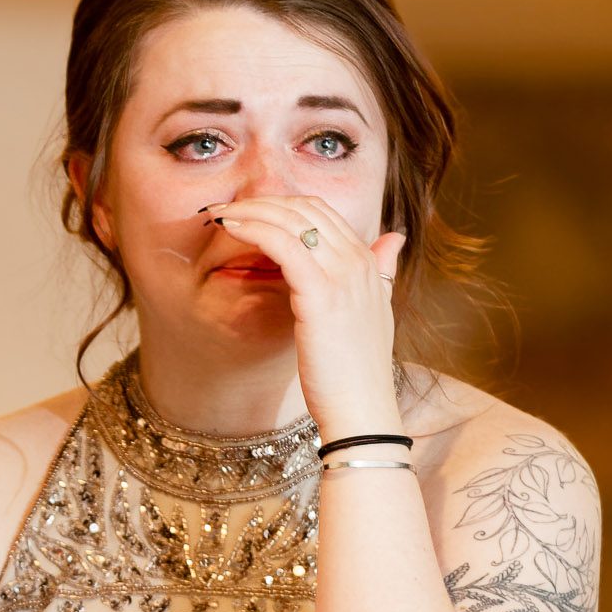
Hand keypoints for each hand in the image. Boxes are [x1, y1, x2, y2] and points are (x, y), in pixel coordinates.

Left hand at [204, 195, 405, 435]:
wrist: (362, 409)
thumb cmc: (358, 368)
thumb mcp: (376, 310)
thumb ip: (381, 270)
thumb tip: (393, 238)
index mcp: (368, 262)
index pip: (321, 211)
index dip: (281, 204)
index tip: (248, 210)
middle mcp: (358, 262)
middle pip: (305, 209)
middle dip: (261, 201)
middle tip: (224, 206)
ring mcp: (342, 276)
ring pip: (291, 221)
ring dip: (250, 210)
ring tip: (218, 214)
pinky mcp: (320, 294)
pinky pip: (283, 245)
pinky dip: (254, 229)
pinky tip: (229, 229)